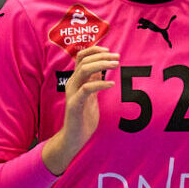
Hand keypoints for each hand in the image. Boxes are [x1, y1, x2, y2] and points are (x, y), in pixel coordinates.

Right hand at [42, 45, 118, 174]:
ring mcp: (72, 93)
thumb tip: (100, 68)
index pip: (81, 57)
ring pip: (84, 71)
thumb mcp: (91, 96)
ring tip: (116, 65)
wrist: (74, 137)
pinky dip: (100, 84)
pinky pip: (87, 89)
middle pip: (83, 61)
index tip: (109, 50)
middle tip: (117, 57)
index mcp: (75, 80)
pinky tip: (111, 84)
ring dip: (101, 65)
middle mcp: (72, 84)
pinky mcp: (74, 105)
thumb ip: (93, 81)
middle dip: (101, 56)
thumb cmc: (83, 117)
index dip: (94, 50)